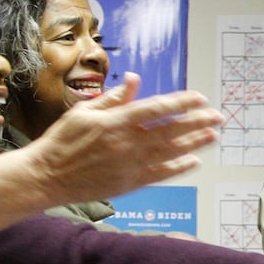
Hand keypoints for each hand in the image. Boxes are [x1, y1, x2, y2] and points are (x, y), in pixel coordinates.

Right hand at [26, 72, 219, 203]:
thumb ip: (113, 98)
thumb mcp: (84, 112)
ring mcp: (130, 165)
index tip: (199, 98)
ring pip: (170, 152)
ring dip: (194, 143)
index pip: (157, 109)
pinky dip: (178, 168)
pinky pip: (160, 175)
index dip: (181, 103)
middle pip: (170, 130)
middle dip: (197, 122)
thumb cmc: (62, 141)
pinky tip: (193, 161)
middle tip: (218, 116)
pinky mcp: (129, 183)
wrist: (46, 176)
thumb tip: (134, 80)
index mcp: (115, 122)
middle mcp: (127, 143)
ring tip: (213, 136)